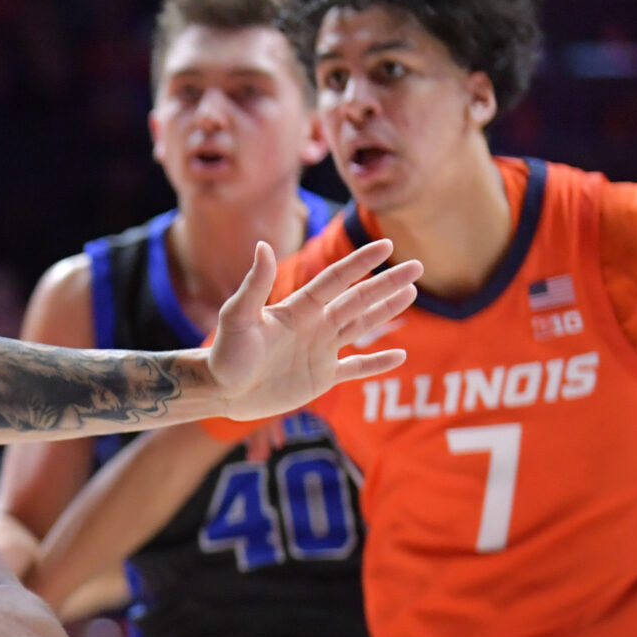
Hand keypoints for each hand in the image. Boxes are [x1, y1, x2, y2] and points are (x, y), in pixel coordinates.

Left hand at [206, 237, 421, 422]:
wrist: (220, 391)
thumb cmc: (226, 354)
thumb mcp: (238, 317)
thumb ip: (253, 285)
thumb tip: (263, 245)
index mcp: (298, 309)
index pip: (336, 280)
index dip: (360, 263)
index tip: (386, 245)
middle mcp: (314, 325)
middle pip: (358, 300)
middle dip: (386, 284)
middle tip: (416, 266)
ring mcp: (320, 351)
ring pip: (362, 326)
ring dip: (387, 311)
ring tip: (412, 293)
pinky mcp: (321, 377)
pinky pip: (356, 368)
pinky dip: (377, 363)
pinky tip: (399, 355)